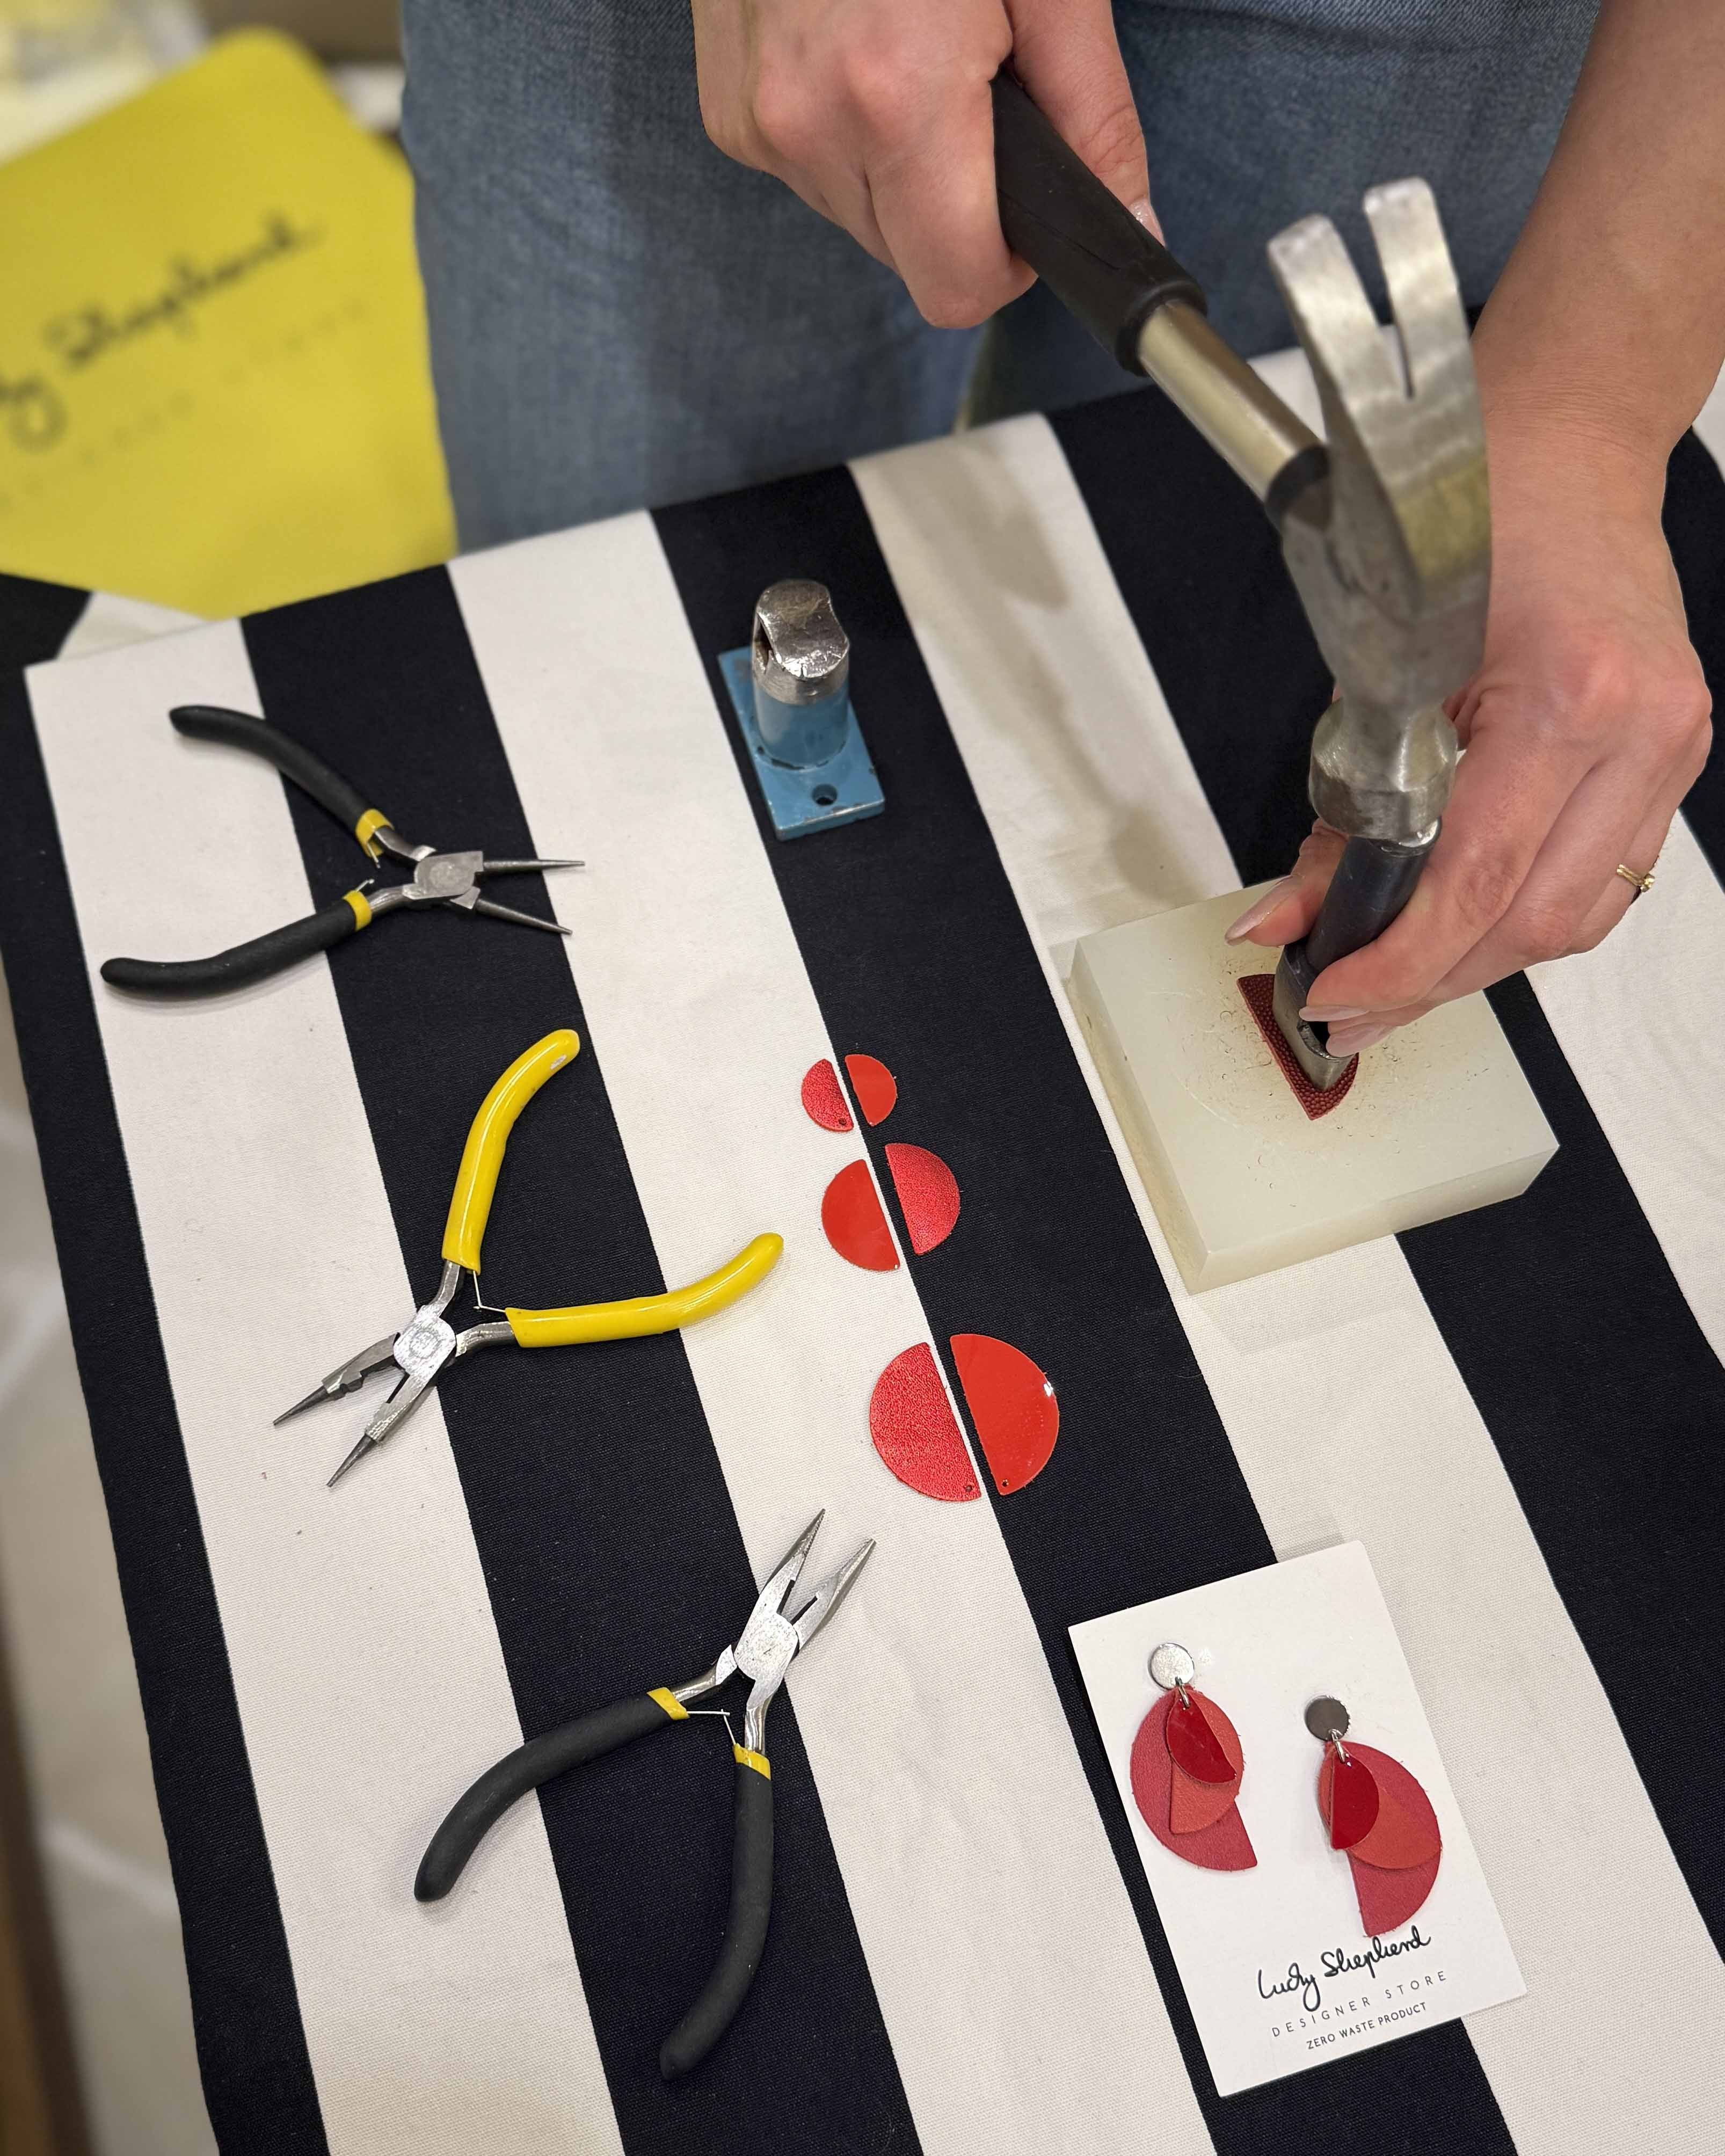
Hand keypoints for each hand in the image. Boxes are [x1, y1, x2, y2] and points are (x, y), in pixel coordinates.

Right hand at [691, 0, 1149, 326]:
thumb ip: (1093, 111)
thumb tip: (1130, 216)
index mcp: (894, 100)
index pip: (958, 287)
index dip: (1008, 264)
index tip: (1030, 204)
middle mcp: (809, 126)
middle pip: (910, 261)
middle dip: (958, 207)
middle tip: (975, 91)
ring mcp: (755, 123)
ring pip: (861, 220)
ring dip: (902, 169)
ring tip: (911, 50)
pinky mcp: (726, 110)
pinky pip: (810, 170)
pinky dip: (847, 132)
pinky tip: (859, 47)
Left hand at [1226, 415, 1712, 1054]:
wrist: (1568, 443)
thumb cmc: (1476, 515)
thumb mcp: (1381, 665)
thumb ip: (1343, 806)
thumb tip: (1289, 919)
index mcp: (1572, 698)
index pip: (1479, 880)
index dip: (1400, 961)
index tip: (1332, 994)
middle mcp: (1642, 733)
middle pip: (1537, 923)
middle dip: (1431, 984)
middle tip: (1348, 1013)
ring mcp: (1671, 751)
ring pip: (1577, 920)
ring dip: (1478, 966)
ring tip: (1394, 988)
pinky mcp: (1672, 761)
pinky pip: (1602, 882)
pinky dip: (1525, 919)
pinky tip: (1463, 934)